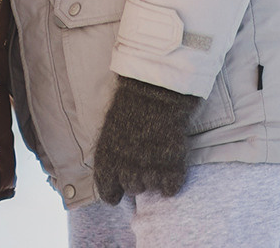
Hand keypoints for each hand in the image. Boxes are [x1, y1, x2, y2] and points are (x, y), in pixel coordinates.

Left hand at [92, 75, 200, 202]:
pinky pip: (170, 187)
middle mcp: (126, 168)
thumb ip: (111, 154)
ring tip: (157, 161)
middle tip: (142, 164)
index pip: (107, 191)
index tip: (117, 192)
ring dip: (154, 178)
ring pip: (151, 187)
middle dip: (136, 179)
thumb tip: (113, 172)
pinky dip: (171, 183)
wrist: (157, 88)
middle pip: (132, 188)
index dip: (113, 193)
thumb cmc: (132, 102)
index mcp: (107, 159)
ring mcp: (150, 168)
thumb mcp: (111, 128)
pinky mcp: (172, 165)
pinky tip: (171, 172)